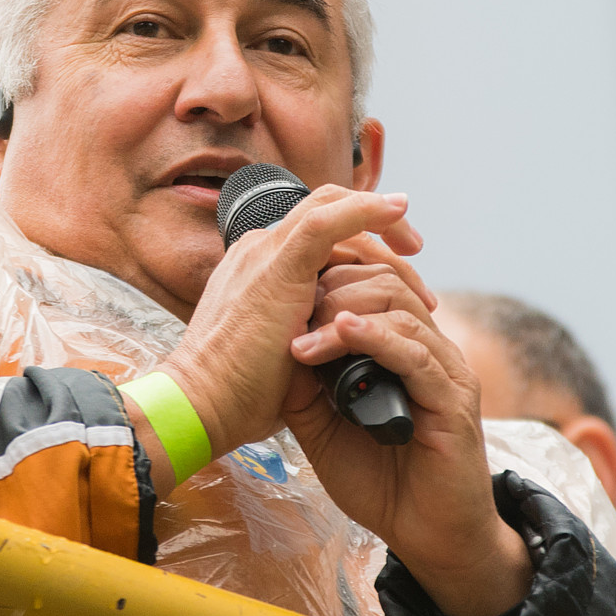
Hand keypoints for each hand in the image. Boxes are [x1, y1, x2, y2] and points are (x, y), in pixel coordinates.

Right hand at [151, 185, 418, 463]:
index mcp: (259, 270)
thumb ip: (309, 334)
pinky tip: (398, 208)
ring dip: (379, 220)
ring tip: (414, 247)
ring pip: (331, 208)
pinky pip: (328, 220)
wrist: (200, 407)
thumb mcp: (282, 355)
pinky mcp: (278, 266)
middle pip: (328, 214)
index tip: (392, 274)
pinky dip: (366, 209)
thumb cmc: (238, 396)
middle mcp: (260, 251)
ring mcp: (265, 253)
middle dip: (375, 227)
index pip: (317, 236)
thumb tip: (344, 344)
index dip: (357, 245)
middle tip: (413, 256)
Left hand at [288, 244, 532, 615]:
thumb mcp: (325, 430)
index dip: (329, 282)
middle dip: (335, 289)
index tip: (286, 301)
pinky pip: (416, 356)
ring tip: (304, 338)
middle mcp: (430, 352)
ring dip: (345, 315)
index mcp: (404, 351)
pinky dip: (377, 338)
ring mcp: (446, 374)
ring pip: (401, 311)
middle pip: (387, 284)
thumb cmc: (382, 485)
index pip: (372, 286)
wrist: (428, 538)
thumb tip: (276, 346)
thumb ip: (307, 390)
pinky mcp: (454, 402)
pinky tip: (344, 333)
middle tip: (292, 315)